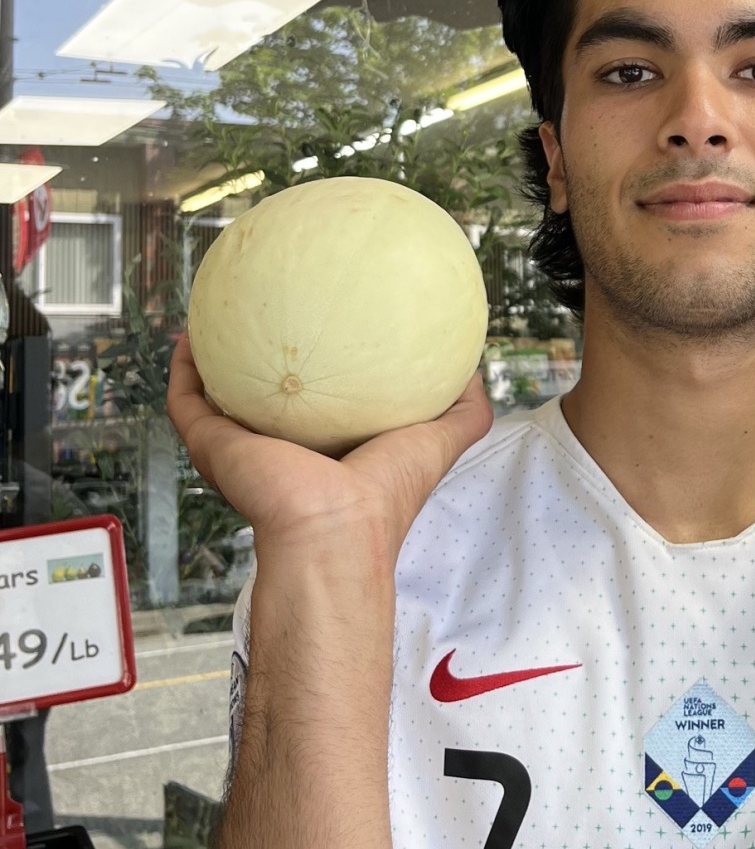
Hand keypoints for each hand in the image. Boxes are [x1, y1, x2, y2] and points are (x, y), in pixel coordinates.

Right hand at [167, 334, 493, 563]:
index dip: (319, 377)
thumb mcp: (441, 440)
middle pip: (263, 406)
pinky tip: (189, 336)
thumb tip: (475, 367)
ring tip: (213, 320)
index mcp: (328, 454)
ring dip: (211, 364)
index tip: (322, 333)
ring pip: (217, 403)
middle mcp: (283, 454)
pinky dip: (184, 371)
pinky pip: (187, 403)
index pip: (319, 413)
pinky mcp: (213, 448)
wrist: (333, 529)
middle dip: (259, 369)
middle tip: (261, 321)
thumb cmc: (387, 492)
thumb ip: (464, 409)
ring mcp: (243, 452)